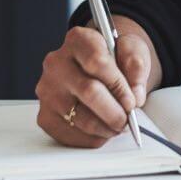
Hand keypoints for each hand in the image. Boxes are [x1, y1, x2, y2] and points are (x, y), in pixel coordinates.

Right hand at [34, 25, 151, 147]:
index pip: (96, 62)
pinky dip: (91, 138)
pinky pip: (68, 134)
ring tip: (118, 126)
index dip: (117, 85)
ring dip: (105, 127)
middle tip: (128, 119)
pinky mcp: (45, 115)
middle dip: (113, 111)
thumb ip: (136, 67)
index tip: (132, 100)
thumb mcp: (131, 49)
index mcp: (78, 40)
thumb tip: (135, 95)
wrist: (98, 66)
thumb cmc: (114, 57)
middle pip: (88, 91)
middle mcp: (56, 63)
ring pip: (79, 117)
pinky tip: (102, 131)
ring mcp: (47, 91)